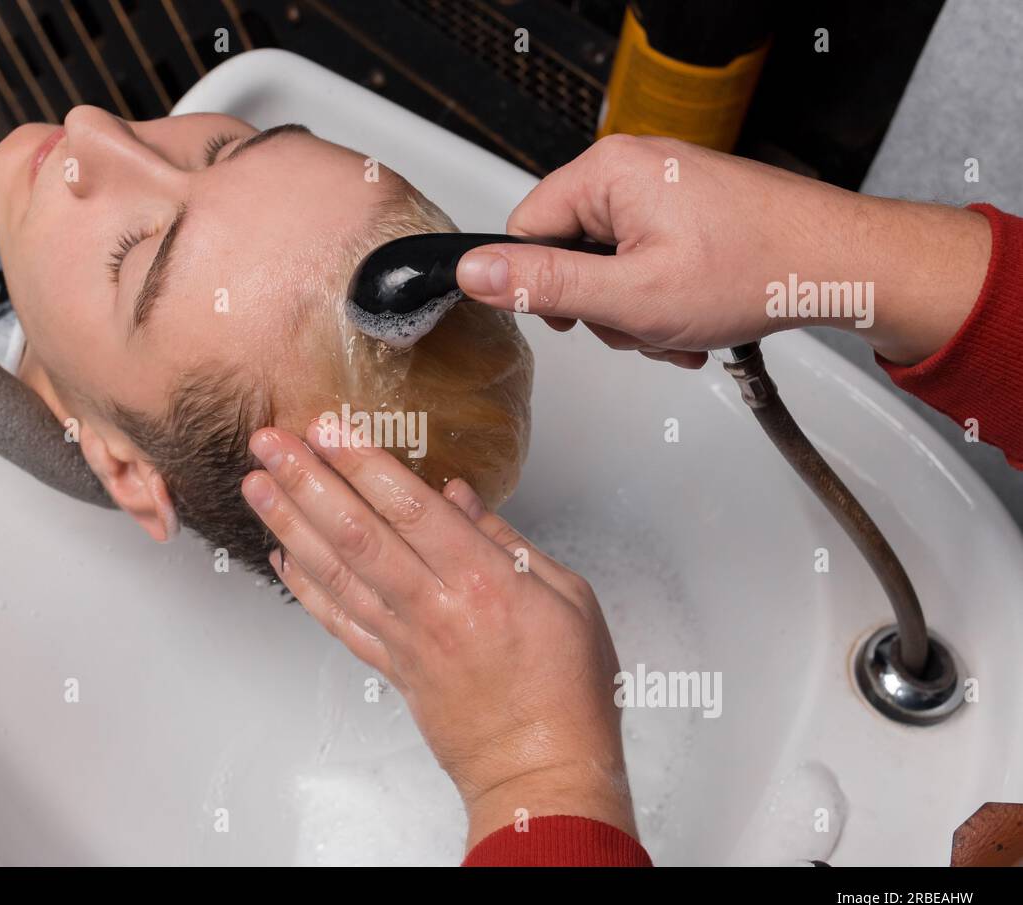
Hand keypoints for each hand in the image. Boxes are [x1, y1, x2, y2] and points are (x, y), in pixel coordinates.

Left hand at [240, 421, 636, 848]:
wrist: (542, 775)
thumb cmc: (567, 689)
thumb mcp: (570, 598)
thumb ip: (508, 541)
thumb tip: (457, 497)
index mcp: (485, 581)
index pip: (411, 509)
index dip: (364, 464)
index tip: (329, 428)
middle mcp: (435, 607)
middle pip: (357, 534)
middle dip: (308, 481)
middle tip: (269, 442)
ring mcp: (405, 641)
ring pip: (335, 574)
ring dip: (290, 525)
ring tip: (257, 485)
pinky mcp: (391, 670)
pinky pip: (337, 623)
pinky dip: (303, 588)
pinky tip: (280, 556)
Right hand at [456, 134, 990, 366]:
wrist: (840, 266)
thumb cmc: (752, 271)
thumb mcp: (630, 296)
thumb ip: (545, 284)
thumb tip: (472, 270)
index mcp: (607, 173)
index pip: (525, 231)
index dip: (545, 287)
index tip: (583, 315)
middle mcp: (634, 168)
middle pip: (570, 253)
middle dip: (602, 307)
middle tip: (644, 325)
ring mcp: (665, 187)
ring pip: (610, 267)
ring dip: (636, 314)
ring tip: (678, 329)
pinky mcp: (690, 208)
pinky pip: (646, 261)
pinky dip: (662, 301)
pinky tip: (693, 322)